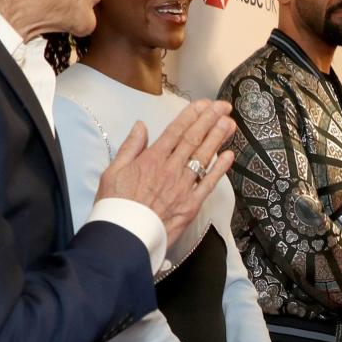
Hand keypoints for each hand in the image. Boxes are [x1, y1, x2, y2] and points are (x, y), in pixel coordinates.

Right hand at [95, 99, 235, 243]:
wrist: (123, 238)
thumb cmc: (115, 206)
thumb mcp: (112, 171)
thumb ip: (129, 147)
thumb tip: (140, 125)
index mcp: (151, 159)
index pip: (175, 131)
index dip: (192, 115)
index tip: (204, 104)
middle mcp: (170, 169)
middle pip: (194, 139)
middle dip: (210, 120)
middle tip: (223, 107)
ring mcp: (183, 187)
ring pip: (204, 157)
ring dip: (218, 138)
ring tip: (229, 123)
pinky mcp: (191, 205)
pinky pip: (209, 183)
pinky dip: (220, 168)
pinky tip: (229, 155)